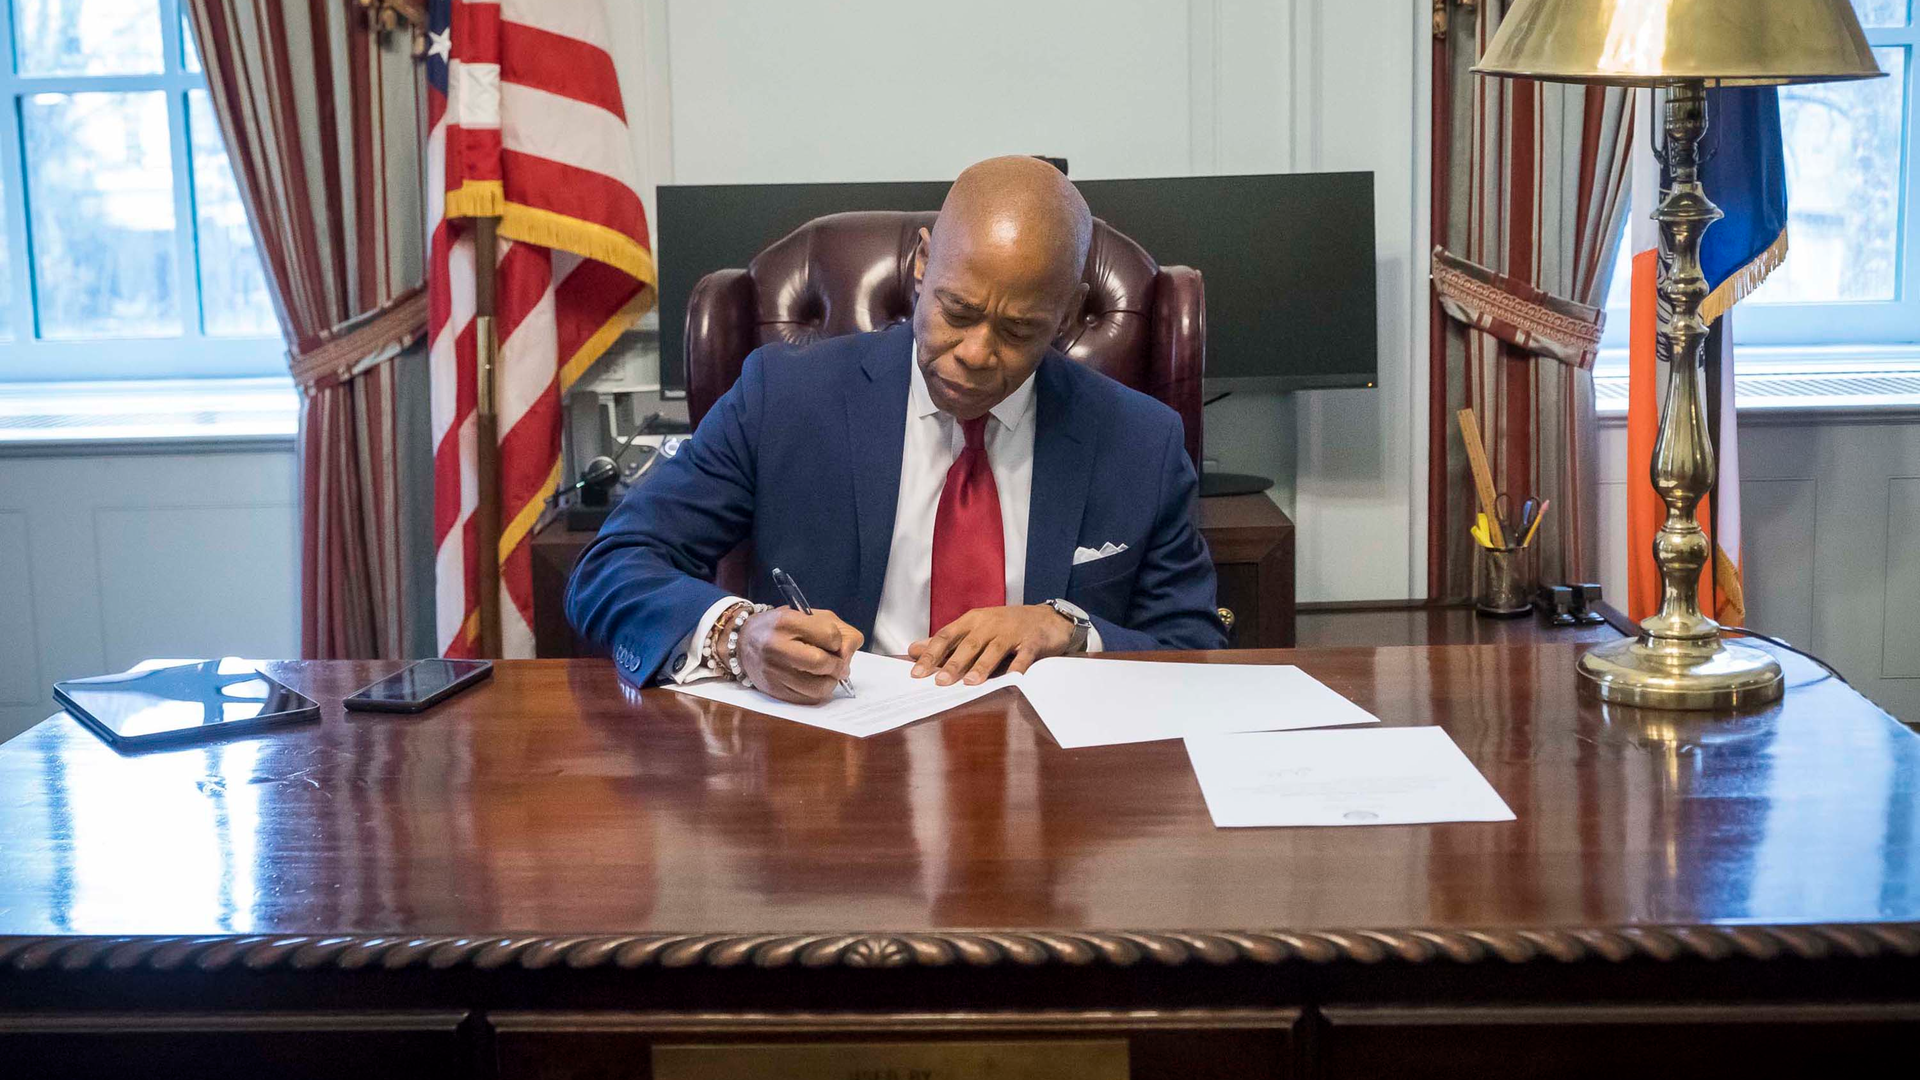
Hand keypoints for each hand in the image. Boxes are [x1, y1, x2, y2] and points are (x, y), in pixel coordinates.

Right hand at [734, 606, 862, 703]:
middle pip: (822, 663)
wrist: (743, 641)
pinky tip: (813, 681)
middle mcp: (776, 646)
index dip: (837, 641)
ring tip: (826, 674)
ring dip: (830, 682)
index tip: (832, 642)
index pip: (829, 636)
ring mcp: (773, 671)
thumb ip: (837, 630)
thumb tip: (848, 656)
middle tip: (838, 665)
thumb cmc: (782, 627)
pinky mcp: (774, 690)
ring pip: (818, 687)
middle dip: (838, 665)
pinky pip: (808, 699)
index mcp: (787, 622)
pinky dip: (817, 692)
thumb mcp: (808, 616)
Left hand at [909, 604, 1073, 685]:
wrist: (1048, 619)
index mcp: (972, 621)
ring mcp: (1012, 632)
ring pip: (994, 650)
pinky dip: (1018, 666)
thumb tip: (913, 649)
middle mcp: (990, 624)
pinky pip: (1024, 656)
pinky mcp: (1033, 641)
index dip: (931, 654)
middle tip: (939, 682)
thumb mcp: (974, 629)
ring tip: (970, 683)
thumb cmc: (1006, 626)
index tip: (916, 673)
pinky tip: (1012, 679)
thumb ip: (946, 641)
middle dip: (953, 663)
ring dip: (982, 666)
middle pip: (968, 644)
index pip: (946, 636)